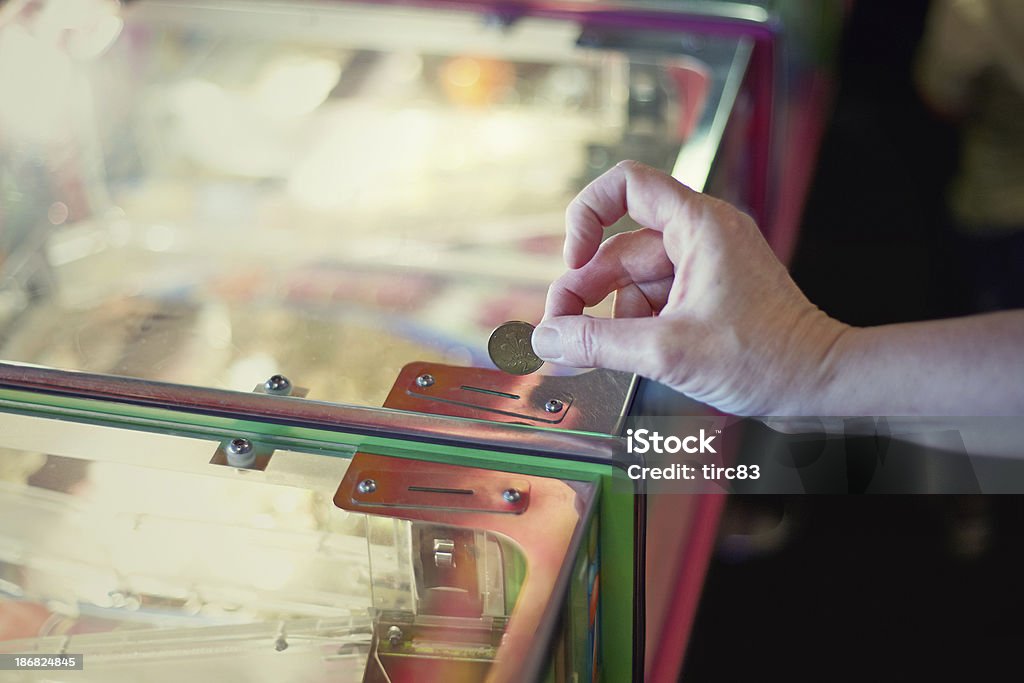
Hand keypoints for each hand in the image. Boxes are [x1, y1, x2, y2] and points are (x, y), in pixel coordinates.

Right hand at [533, 160, 848, 415]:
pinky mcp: (706, 295)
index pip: (625, 185)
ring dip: (612, 317)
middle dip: (585, 291)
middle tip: (562, 334)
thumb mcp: (667, 352)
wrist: (820, 384)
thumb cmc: (766, 358)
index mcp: (698, 225)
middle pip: (619, 247)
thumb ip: (597, 343)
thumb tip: (545, 339)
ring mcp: (704, 266)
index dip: (586, 216)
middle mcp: (700, 236)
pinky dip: (636, 327)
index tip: (574, 262)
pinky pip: (654, 301)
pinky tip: (641, 357)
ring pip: (632, 281)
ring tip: (610, 356)